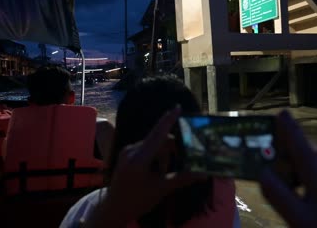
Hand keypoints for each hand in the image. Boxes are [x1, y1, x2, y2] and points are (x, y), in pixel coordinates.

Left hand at [86, 107, 204, 226]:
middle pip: (158, 140)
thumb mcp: (161, 189)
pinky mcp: (126, 155)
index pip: (158, 134)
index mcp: (139, 158)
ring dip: (163, 155)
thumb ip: (182, 178)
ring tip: (165, 173)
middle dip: (171, 149)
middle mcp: (131, 151)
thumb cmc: (137, 200)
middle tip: (183, 159)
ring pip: (153, 145)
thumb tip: (203, 174)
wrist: (113, 210)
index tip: (178, 107)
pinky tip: (158, 172)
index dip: (169, 120)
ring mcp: (127, 152)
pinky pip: (145, 149)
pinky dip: (155, 156)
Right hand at [260, 111, 316, 227]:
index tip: (257, 168)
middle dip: (293, 135)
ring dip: (308, 150)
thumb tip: (279, 187)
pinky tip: (315, 177)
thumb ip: (293, 215)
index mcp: (309, 224)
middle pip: (309, 161)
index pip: (278, 192)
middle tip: (282, 114)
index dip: (265, 177)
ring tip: (293, 143)